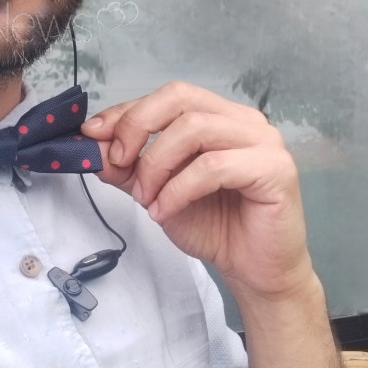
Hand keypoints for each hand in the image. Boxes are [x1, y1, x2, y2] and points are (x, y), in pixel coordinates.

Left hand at [80, 81, 312, 302]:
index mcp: (219, 116)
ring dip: (156, 164)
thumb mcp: (157, 192)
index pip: (167, 97)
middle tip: (118, 161)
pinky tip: (164, 211)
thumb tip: (92, 145)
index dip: (126, 112)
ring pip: (194, 128)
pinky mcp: (275, 169)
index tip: (92, 133)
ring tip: (146, 199)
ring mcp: (263, 142)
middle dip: (138, 126)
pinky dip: (178, 188)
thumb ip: (128, 167)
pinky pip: (213, 166)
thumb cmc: (215, 227)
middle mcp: (243, 121)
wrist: (254, 271)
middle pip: (180, 98)